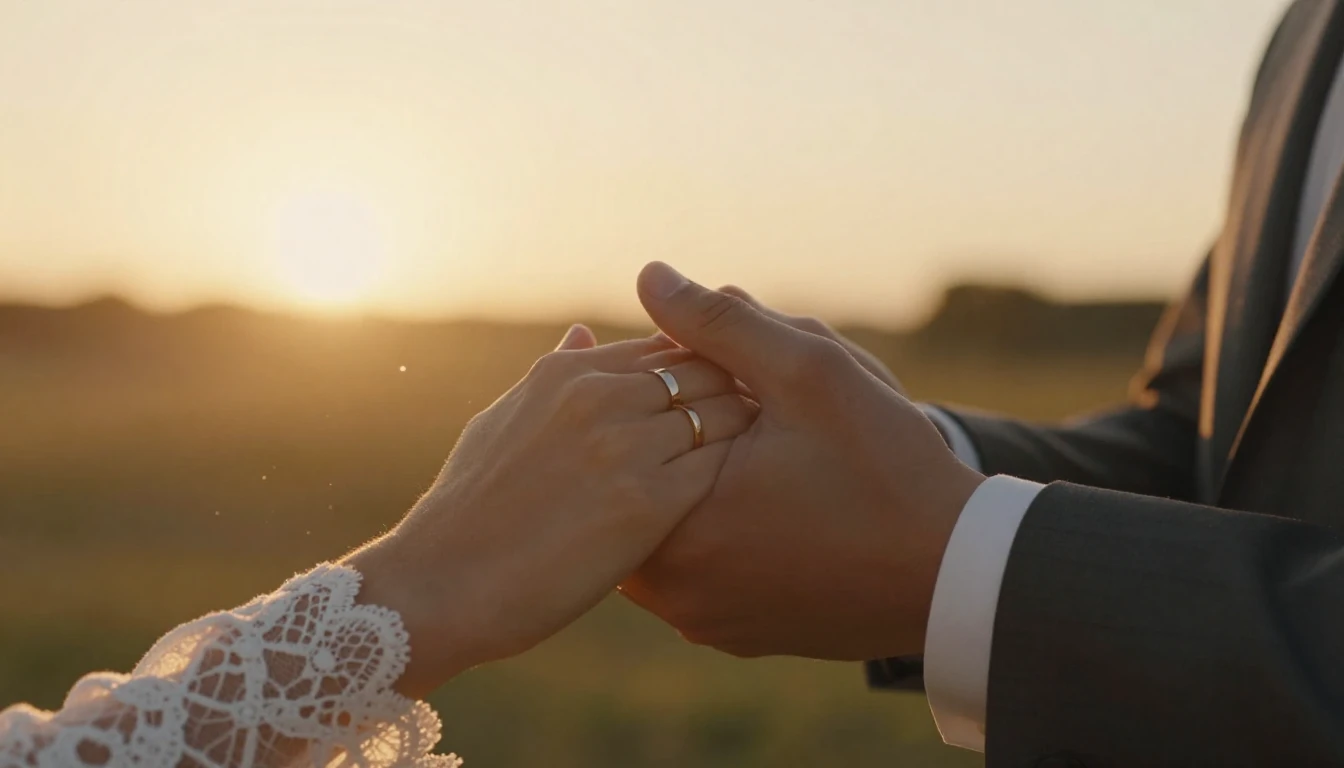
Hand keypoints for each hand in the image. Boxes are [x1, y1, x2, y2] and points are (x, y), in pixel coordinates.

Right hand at [344, 325, 756, 696]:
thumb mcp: (502, 422)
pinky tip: (744, 502)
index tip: (719, 400)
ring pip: (722, 412)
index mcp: (567, 372)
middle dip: (735, 393)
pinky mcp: (645, 503)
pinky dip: (738, 478)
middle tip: (763, 428)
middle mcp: (598, 396)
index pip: (667, 345)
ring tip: (761, 464)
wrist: (439, 586)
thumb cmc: (466, 513)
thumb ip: (551, 374)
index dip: (702, 370)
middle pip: (705, 370)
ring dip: (745, 433)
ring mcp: (623, 446)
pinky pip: (719, 470)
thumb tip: (584, 332)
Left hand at [621, 264, 984, 660]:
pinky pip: (697, 568)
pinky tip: (753, 487)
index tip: (664, 359)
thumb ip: (720, 323)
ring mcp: (704, 620)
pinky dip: (709, 525)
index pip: (620, 443)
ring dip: (681, 481)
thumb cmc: (886, 468)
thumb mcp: (809, 372)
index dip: (638, 387)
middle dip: (661, 435)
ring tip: (735, 437)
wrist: (956, 573)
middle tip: (712, 400)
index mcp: (679, 530)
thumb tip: (648, 275)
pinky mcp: (736, 634)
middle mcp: (675, 591)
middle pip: (634, 490)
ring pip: (662, 530)